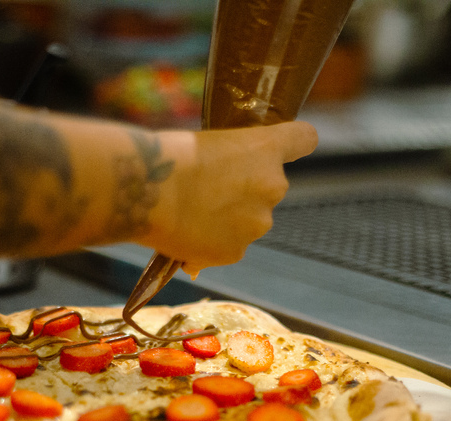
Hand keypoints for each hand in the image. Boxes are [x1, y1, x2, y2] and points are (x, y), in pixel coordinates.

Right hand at [145, 120, 317, 275]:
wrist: (146, 190)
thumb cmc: (167, 156)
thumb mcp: (207, 143)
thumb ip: (231, 161)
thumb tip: (222, 188)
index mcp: (267, 148)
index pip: (303, 139)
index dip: (292, 143)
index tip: (279, 148)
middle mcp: (273, 186)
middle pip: (268, 189)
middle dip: (245, 192)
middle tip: (207, 191)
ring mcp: (257, 223)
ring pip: (248, 222)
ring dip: (229, 222)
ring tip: (190, 215)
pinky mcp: (236, 252)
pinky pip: (228, 248)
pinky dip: (210, 246)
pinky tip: (185, 235)